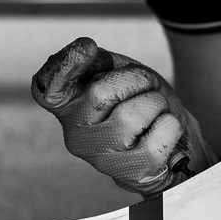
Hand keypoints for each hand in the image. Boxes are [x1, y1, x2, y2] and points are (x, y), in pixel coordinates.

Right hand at [31, 37, 218, 195]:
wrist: (173, 138)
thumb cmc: (140, 101)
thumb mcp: (119, 72)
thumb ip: (99, 61)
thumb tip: (86, 50)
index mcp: (69, 107)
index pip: (47, 90)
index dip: (64, 66)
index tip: (88, 46)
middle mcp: (76, 136)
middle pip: (101, 92)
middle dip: (136, 79)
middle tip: (147, 88)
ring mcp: (101, 159)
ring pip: (132, 115)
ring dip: (156, 103)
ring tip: (156, 112)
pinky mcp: (131, 174)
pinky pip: (157, 139)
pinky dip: (170, 126)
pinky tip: (164, 133)